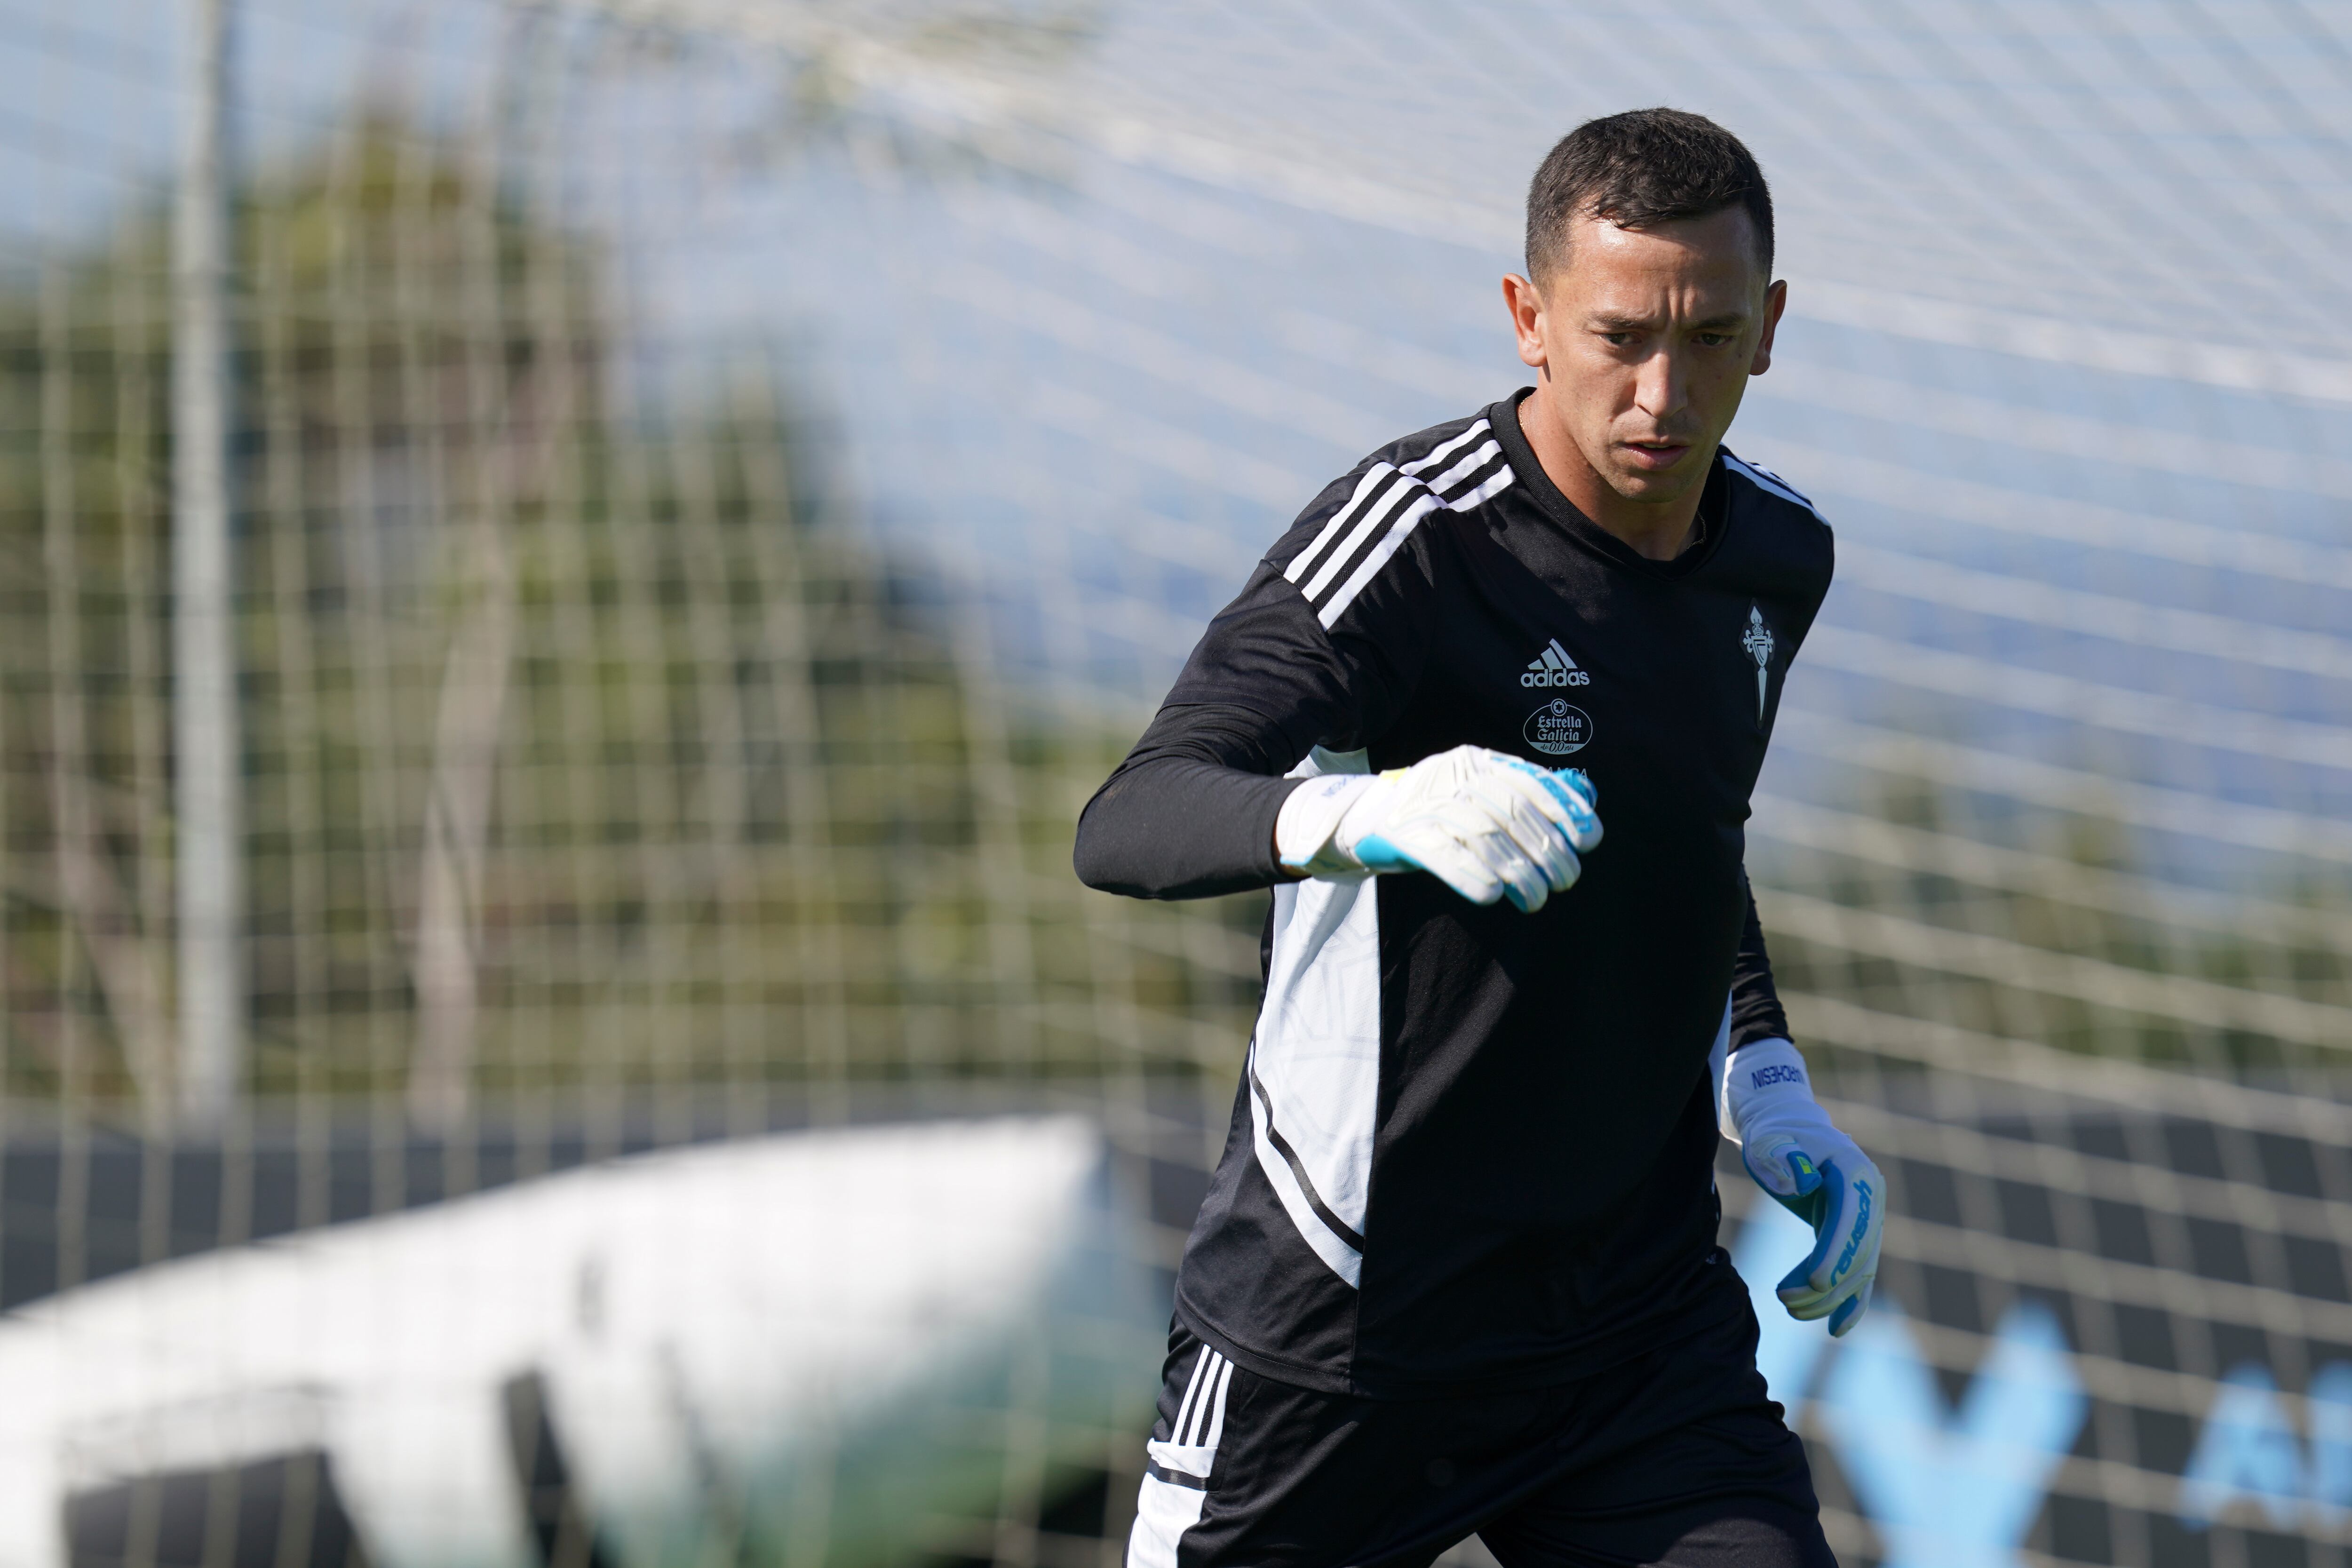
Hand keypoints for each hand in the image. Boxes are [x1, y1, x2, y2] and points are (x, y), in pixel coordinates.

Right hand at [1275, 745, 1600, 912]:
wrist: (1363, 820)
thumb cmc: (1434, 813)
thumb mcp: (1477, 794)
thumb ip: (1525, 795)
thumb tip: (1585, 801)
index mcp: (1475, 761)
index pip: (1529, 780)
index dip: (1563, 809)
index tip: (1589, 838)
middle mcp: (1451, 775)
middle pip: (1511, 814)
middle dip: (1547, 851)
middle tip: (1566, 881)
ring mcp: (1424, 803)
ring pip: (1483, 837)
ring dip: (1518, 872)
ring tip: (1537, 899)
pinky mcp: (1401, 833)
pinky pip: (1443, 855)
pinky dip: (1471, 875)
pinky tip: (1493, 896)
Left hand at [1743, 1124, 1882, 1337]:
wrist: (1783, 1128)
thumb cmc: (1773, 1134)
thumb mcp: (1770, 1139)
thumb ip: (1783, 1155)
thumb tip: (1806, 1179)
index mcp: (1854, 1173)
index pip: (1851, 1220)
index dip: (1835, 1252)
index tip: (1814, 1280)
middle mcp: (1870, 1199)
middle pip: (1857, 1252)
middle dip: (1826, 1283)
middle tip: (1785, 1300)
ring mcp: (1867, 1220)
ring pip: (1857, 1270)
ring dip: (1828, 1297)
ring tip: (1790, 1309)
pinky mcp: (1854, 1236)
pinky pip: (1859, 1275)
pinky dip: (1851, 1302)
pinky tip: (1837, 1329)